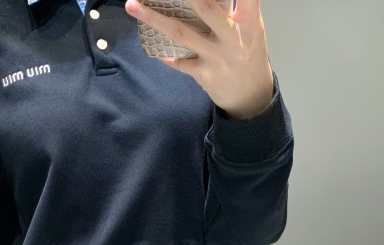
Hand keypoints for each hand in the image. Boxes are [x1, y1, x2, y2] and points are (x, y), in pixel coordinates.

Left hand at [125, 0, 274, 119]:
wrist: (250, 96)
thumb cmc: (247, 55)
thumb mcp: (251, 30)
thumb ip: (235, 11)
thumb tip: (199, 2)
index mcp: (250, 23)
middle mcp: (234, 39)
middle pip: (206, 8)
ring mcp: (217, 58)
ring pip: (181, 33)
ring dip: (153, 18)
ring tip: (132, 5)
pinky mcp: (205, 75)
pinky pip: (180, 62)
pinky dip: (168, 56)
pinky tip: (158, 52)